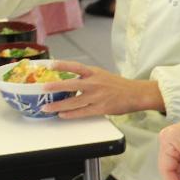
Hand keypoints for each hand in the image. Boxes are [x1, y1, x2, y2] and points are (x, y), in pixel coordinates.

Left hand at [41, 60, 164, 118]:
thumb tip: (69, 82)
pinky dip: (71, 114)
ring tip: (47, 108)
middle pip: (71, 85)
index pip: (76, 67)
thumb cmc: (118, 85)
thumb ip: (87, 78)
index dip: (62, 65)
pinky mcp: (101, 108)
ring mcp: (97, 97)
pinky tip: (62, 115)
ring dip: (59, 105)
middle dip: (55, 87)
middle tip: (43, 88)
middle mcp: (94, 83)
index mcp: (94, 73)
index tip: (50, 64)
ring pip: (74, 101)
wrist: (136, 94)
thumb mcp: (102, 75)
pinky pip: (82, 112)